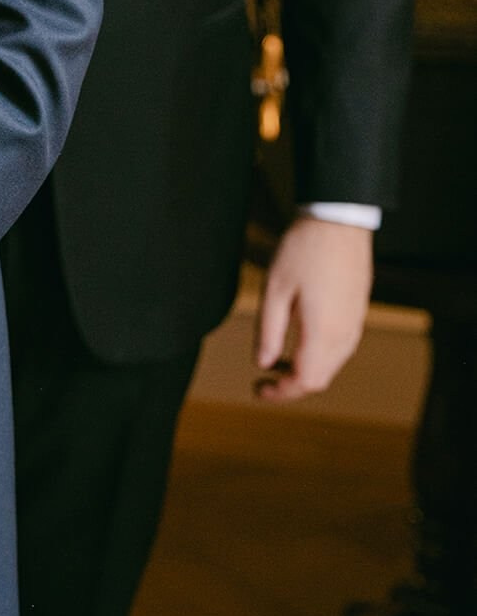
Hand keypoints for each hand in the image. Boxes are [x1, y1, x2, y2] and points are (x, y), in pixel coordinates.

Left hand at [253, 216, 372, 403]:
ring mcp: (355, 324)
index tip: (258, 389)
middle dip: (291, 385)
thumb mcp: (275, 290)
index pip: (305, 382)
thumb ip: (268, 331)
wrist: (339, 222)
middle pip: (320, 379)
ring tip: (275, 360)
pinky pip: (339, 348)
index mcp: (323, 333)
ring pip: (330, 365)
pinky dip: (318, 356)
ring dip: (304, 370)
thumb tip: (262, 363)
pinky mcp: (357, 313)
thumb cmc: (304, 250)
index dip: (280, 393)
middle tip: (264, 379)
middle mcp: (345, 335)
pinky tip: (299, 341)